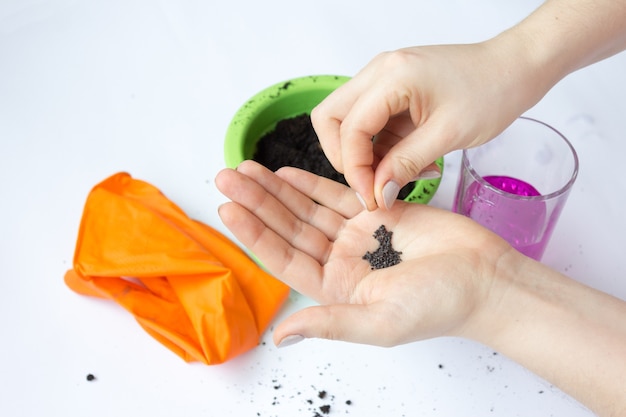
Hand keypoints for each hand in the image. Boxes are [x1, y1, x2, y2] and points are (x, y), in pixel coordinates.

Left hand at [215, 160, 513, 346]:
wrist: (485, 278)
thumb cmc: (440, 305)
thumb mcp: (381, 322)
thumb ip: (330, 323)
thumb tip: (281, 336)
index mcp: (335, 289)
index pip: (283, 258)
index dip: (254, 233)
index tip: (228, 208)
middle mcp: (341, 262)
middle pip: (288, 228)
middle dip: (257, 202)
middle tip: (226, 176)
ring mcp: (357, 236)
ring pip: (307, 209)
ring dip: (277, 189)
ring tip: (246, 169)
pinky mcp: (377, 213)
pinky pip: (336, 195)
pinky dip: (310, 183)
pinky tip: (285, 172)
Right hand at [311, 42, 544, 209]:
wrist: (516, 67)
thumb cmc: (493, 91)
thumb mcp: (449, 134)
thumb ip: (406, 165)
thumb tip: (378, 194)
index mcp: (392, 76)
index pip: (349, 128)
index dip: (354, 168)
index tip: (371, 196)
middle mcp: (379, 72)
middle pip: (330, 118)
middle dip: (343, 157)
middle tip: (369, 184)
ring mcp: (383, 79)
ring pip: (346, 121)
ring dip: (361, 154)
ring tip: (395, 176)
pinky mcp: (392, 91)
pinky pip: (369, 124)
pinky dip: (378, 148)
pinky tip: (405, 163)